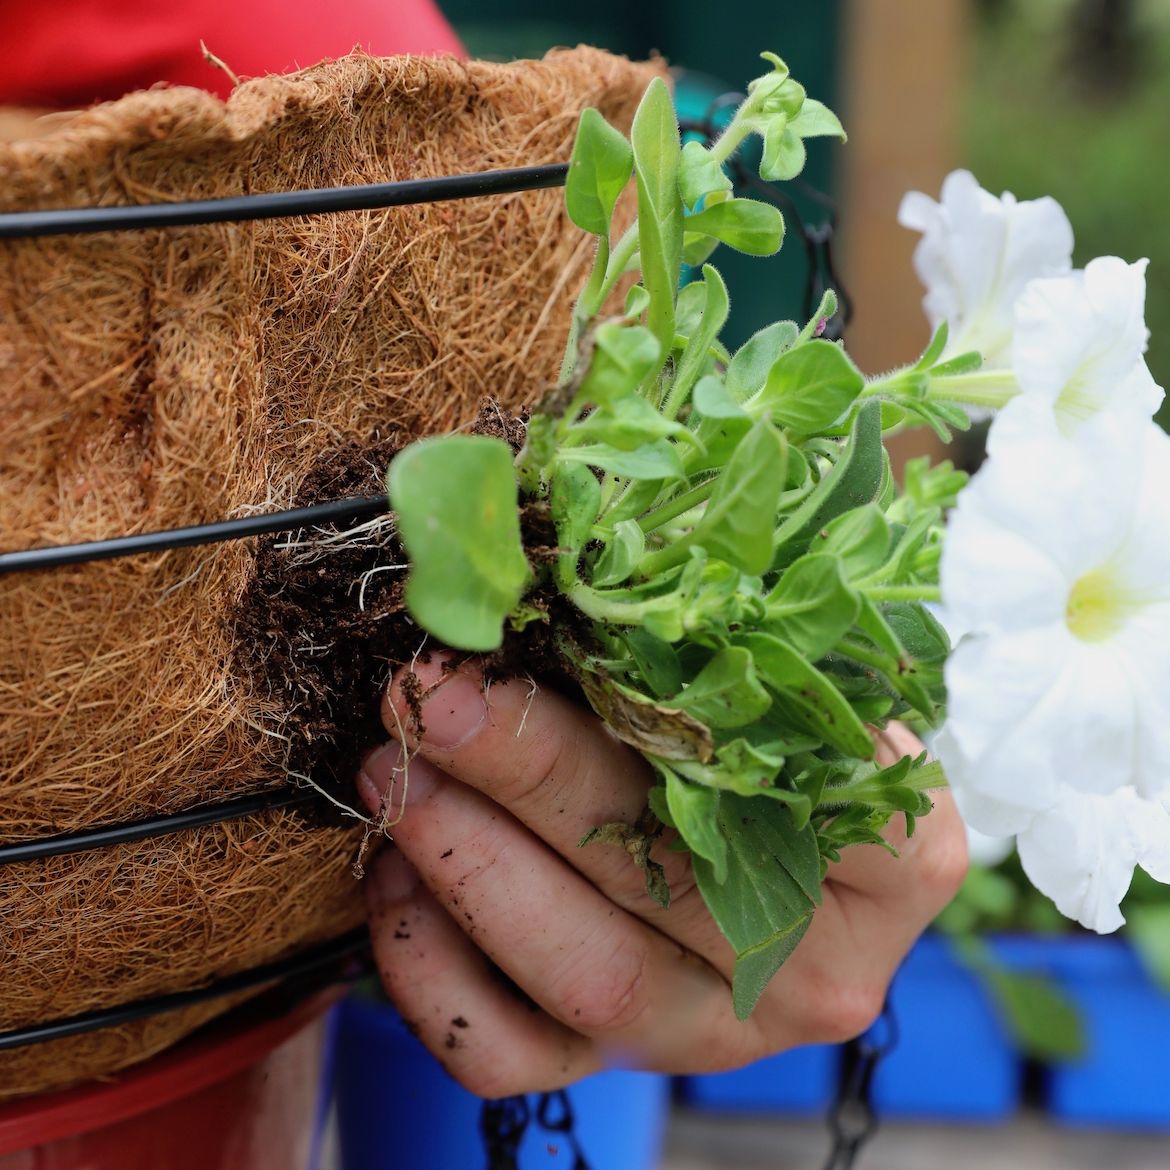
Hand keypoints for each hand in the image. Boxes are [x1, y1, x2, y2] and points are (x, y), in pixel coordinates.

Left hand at [357, 658, 966, 1096]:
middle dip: (526, 779)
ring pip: (589, 983)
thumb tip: (566, 564)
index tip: (536, 641)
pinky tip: (396, 883)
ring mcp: (721, 1032)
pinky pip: (517, 1056)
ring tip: (398, 774)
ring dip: (469, 868)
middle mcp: (820, 967)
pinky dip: (434, 974)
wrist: (799, 848)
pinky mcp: (630, 1066)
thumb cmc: (788, 739)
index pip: (787, 787)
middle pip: (666, 879)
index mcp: (898, 862)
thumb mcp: (788, 682)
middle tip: (429, 700)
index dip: (644, 711)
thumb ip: (720, 644)